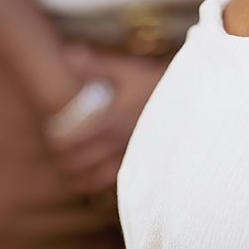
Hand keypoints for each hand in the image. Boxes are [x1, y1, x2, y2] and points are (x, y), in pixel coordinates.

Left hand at [44, 44, 167, 195]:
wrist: (196, 105)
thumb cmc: (158, 86)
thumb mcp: (127, 72)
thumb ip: (96, 66)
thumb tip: (69, 53)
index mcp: (110, 119)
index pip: (70, 140)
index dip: (56, 143)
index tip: (53, 137)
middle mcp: (120, 142)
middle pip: (79, 164)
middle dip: (64, 163)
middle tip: (60, 158)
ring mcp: (134, 160)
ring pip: (96, 182)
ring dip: (80, 180)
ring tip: (74, 174)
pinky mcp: (147, 172)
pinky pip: (119, 192)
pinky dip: (103, 195)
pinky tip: (98, 189)